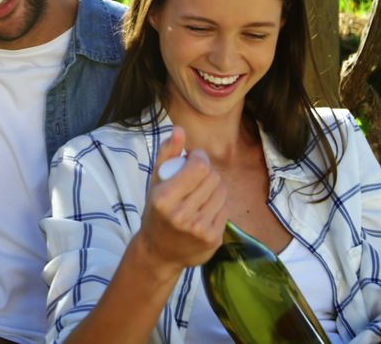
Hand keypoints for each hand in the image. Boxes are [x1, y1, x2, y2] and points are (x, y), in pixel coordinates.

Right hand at [136, 126, 227, 269]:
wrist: (158, 251)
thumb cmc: (156, 211)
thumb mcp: (155, 181)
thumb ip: (166, 153)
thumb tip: (179, 129)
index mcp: (164, 198)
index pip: (198, 166)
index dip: (200, 157)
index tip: (193, 159)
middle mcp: (181, 215)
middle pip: (212, 177)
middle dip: (207, 172)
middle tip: (196, 177)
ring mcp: (198, 228)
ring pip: (222, 191)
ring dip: (214, 187)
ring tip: (201, 192)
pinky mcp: (212, 238)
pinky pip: (226, 208)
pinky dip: (219, 204)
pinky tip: (206, 208)